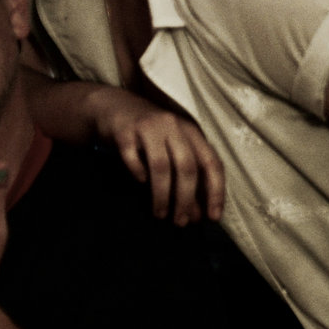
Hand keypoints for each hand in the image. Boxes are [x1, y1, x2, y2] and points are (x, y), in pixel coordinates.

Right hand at [86, 87, 224, 225]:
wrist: (113, 106)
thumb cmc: (148, 134)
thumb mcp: (172, 148)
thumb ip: (186, 177)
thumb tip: (195, 215)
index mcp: (191, 131)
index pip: (211, 163)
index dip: (215, 192)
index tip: (212, 217)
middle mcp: (173, 126)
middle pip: (186, 167)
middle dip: (186, 199)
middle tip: (181, 222)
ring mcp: (148, 127)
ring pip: (161, 166)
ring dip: (162, 195)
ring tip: (160, 214)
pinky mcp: (124, 131)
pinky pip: (132, 158)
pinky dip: (138, 173)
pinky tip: (140, 183)